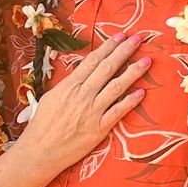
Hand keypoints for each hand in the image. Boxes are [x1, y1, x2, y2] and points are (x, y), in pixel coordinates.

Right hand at [18, 35, 149, 179]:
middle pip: (108, 68)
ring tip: (147, 61)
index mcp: (69, 85)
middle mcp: (83, 95)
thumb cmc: (42, 124)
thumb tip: (83, 74)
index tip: (120, 36)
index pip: (93, 60)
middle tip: (138, 39)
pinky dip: (130, 101)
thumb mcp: (51, 97)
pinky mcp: (99, 128)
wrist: (40, 150)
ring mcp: (92, 111)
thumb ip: (68, 85)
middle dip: (124, 51)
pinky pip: (118, 112)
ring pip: (117, 87)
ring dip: (133, 72)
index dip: (108, 47)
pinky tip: (142, 92)